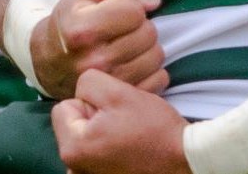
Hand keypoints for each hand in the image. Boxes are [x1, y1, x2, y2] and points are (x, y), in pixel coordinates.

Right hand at [33, 0, 167, 97]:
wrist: (51, 60)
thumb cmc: (72, 18)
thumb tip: (152, 3)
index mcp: (80, 30)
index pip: (133, 11)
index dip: (130, 4)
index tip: (116, 9)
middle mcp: (93, 62)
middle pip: (148, 33)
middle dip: (141, 25)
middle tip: (123, 28)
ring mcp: (108, 85)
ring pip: (156, 56)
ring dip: (147, 46)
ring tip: (128, 44)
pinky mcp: (121, 100)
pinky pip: (160, 78)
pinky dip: (152, 68)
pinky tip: (133, 62)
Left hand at [53, 70, 189, 173]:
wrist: (184, 160)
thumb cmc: (153, 128)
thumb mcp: (119, 92)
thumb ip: (88, 83)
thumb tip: (81, 93)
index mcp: (72, 149)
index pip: (63, 108)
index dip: (89, 101)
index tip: (113, 111)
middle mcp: (73, 169)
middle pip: (73, 126)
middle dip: (93, 118)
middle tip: (122, 122)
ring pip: (86, 140)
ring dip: (102, 134)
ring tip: (128, 136)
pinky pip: (97, 156)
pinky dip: (110, 150)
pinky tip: (129, 150)